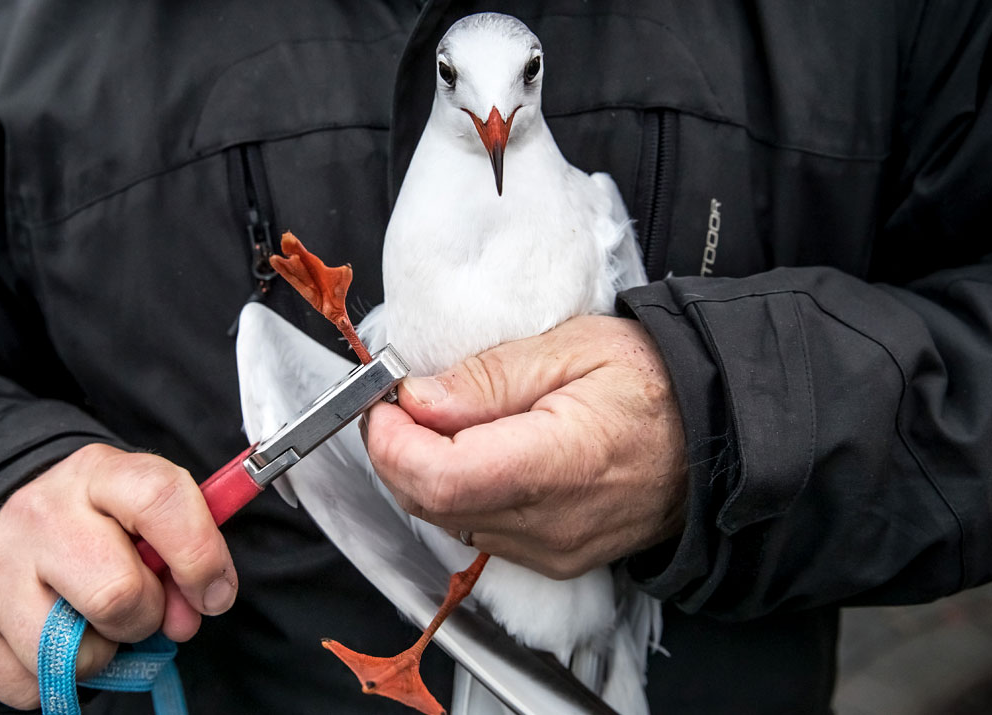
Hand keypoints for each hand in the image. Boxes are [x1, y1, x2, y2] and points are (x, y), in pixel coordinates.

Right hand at [0, 443, 237, 708]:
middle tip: (139, 607)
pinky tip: (50, 636)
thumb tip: (190, 614)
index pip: (161, 499)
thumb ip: (184, 554)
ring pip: (76, 652)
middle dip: (145, 616)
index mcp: (99, 474)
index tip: (214, 593)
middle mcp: (42, 513)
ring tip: (89, 620)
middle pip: (119, 594)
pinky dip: (53, 676)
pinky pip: (32, 685)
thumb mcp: (142, 515)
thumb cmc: (93, 525)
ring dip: (100, 651)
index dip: (200, 556)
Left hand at [364, 315, 687, 579]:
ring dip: (423, 472)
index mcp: (560, 462)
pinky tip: (473, 452)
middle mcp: (551, 524)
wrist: (713, 439)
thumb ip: (488, 378)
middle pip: (432, 503)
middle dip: (397, 452)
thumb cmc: (653, 384)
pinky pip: (476, 530)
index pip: (443, 477)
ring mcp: (551, 551)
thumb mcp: (572, 348)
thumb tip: (417, 399)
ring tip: (444, 421)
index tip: (384, 403)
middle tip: (402, 403)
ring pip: (446, 521)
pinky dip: (455, 492)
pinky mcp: (551, 560)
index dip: (393, 442)